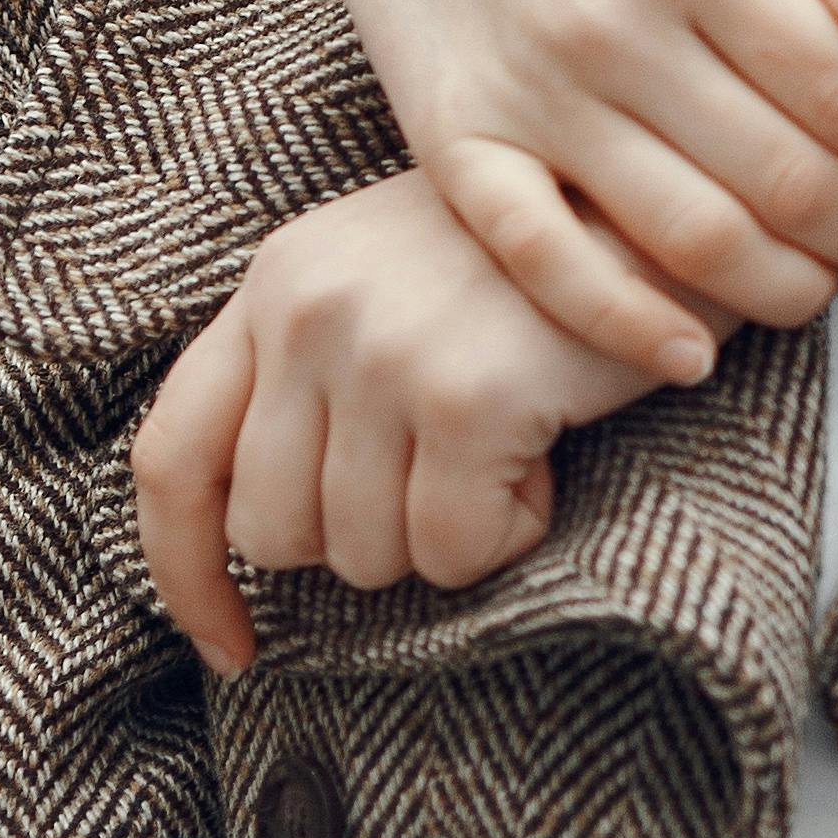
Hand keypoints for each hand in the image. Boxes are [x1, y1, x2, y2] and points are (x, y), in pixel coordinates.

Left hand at [135, 172, 638, 654]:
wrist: (666, 195)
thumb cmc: (539, 258)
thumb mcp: (390, 280)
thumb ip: (308, 371)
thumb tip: (257, 537)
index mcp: (277, 278)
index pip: (171, 456)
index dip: (184, 571)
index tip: (231, 643)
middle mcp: (309, 307)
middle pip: (272, 532)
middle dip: (360, 540)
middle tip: (445, 474)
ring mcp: (383, 349)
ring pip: (364, 557)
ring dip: (445, 534)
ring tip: (504, 444)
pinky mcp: (466, 394)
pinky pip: (452, 554)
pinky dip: (506, 534)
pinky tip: (544, 456)